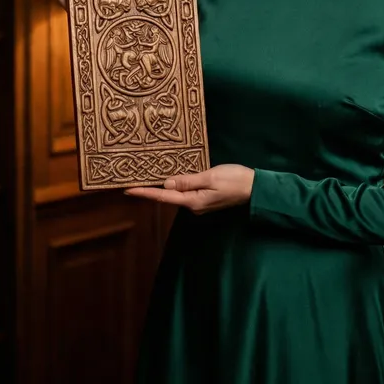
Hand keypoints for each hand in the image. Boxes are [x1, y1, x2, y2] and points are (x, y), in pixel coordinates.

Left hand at [124, 164, 254, 213]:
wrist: (255, 188)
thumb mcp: (210, 177)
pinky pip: (187, 192)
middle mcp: (194, 205)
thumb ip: (188, 181)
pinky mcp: (206, 198)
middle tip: (134, 179)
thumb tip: (166, 185)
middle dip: (152, 189)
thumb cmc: (235, 180)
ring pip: (177, 194)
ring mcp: (200, 203)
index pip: (163, 197)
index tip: (127, 190)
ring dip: (164, 187)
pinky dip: (177, 185)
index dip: (145, 193)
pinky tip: (172, 178)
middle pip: (168, 197)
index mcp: (193, 201)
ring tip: (149, 177)